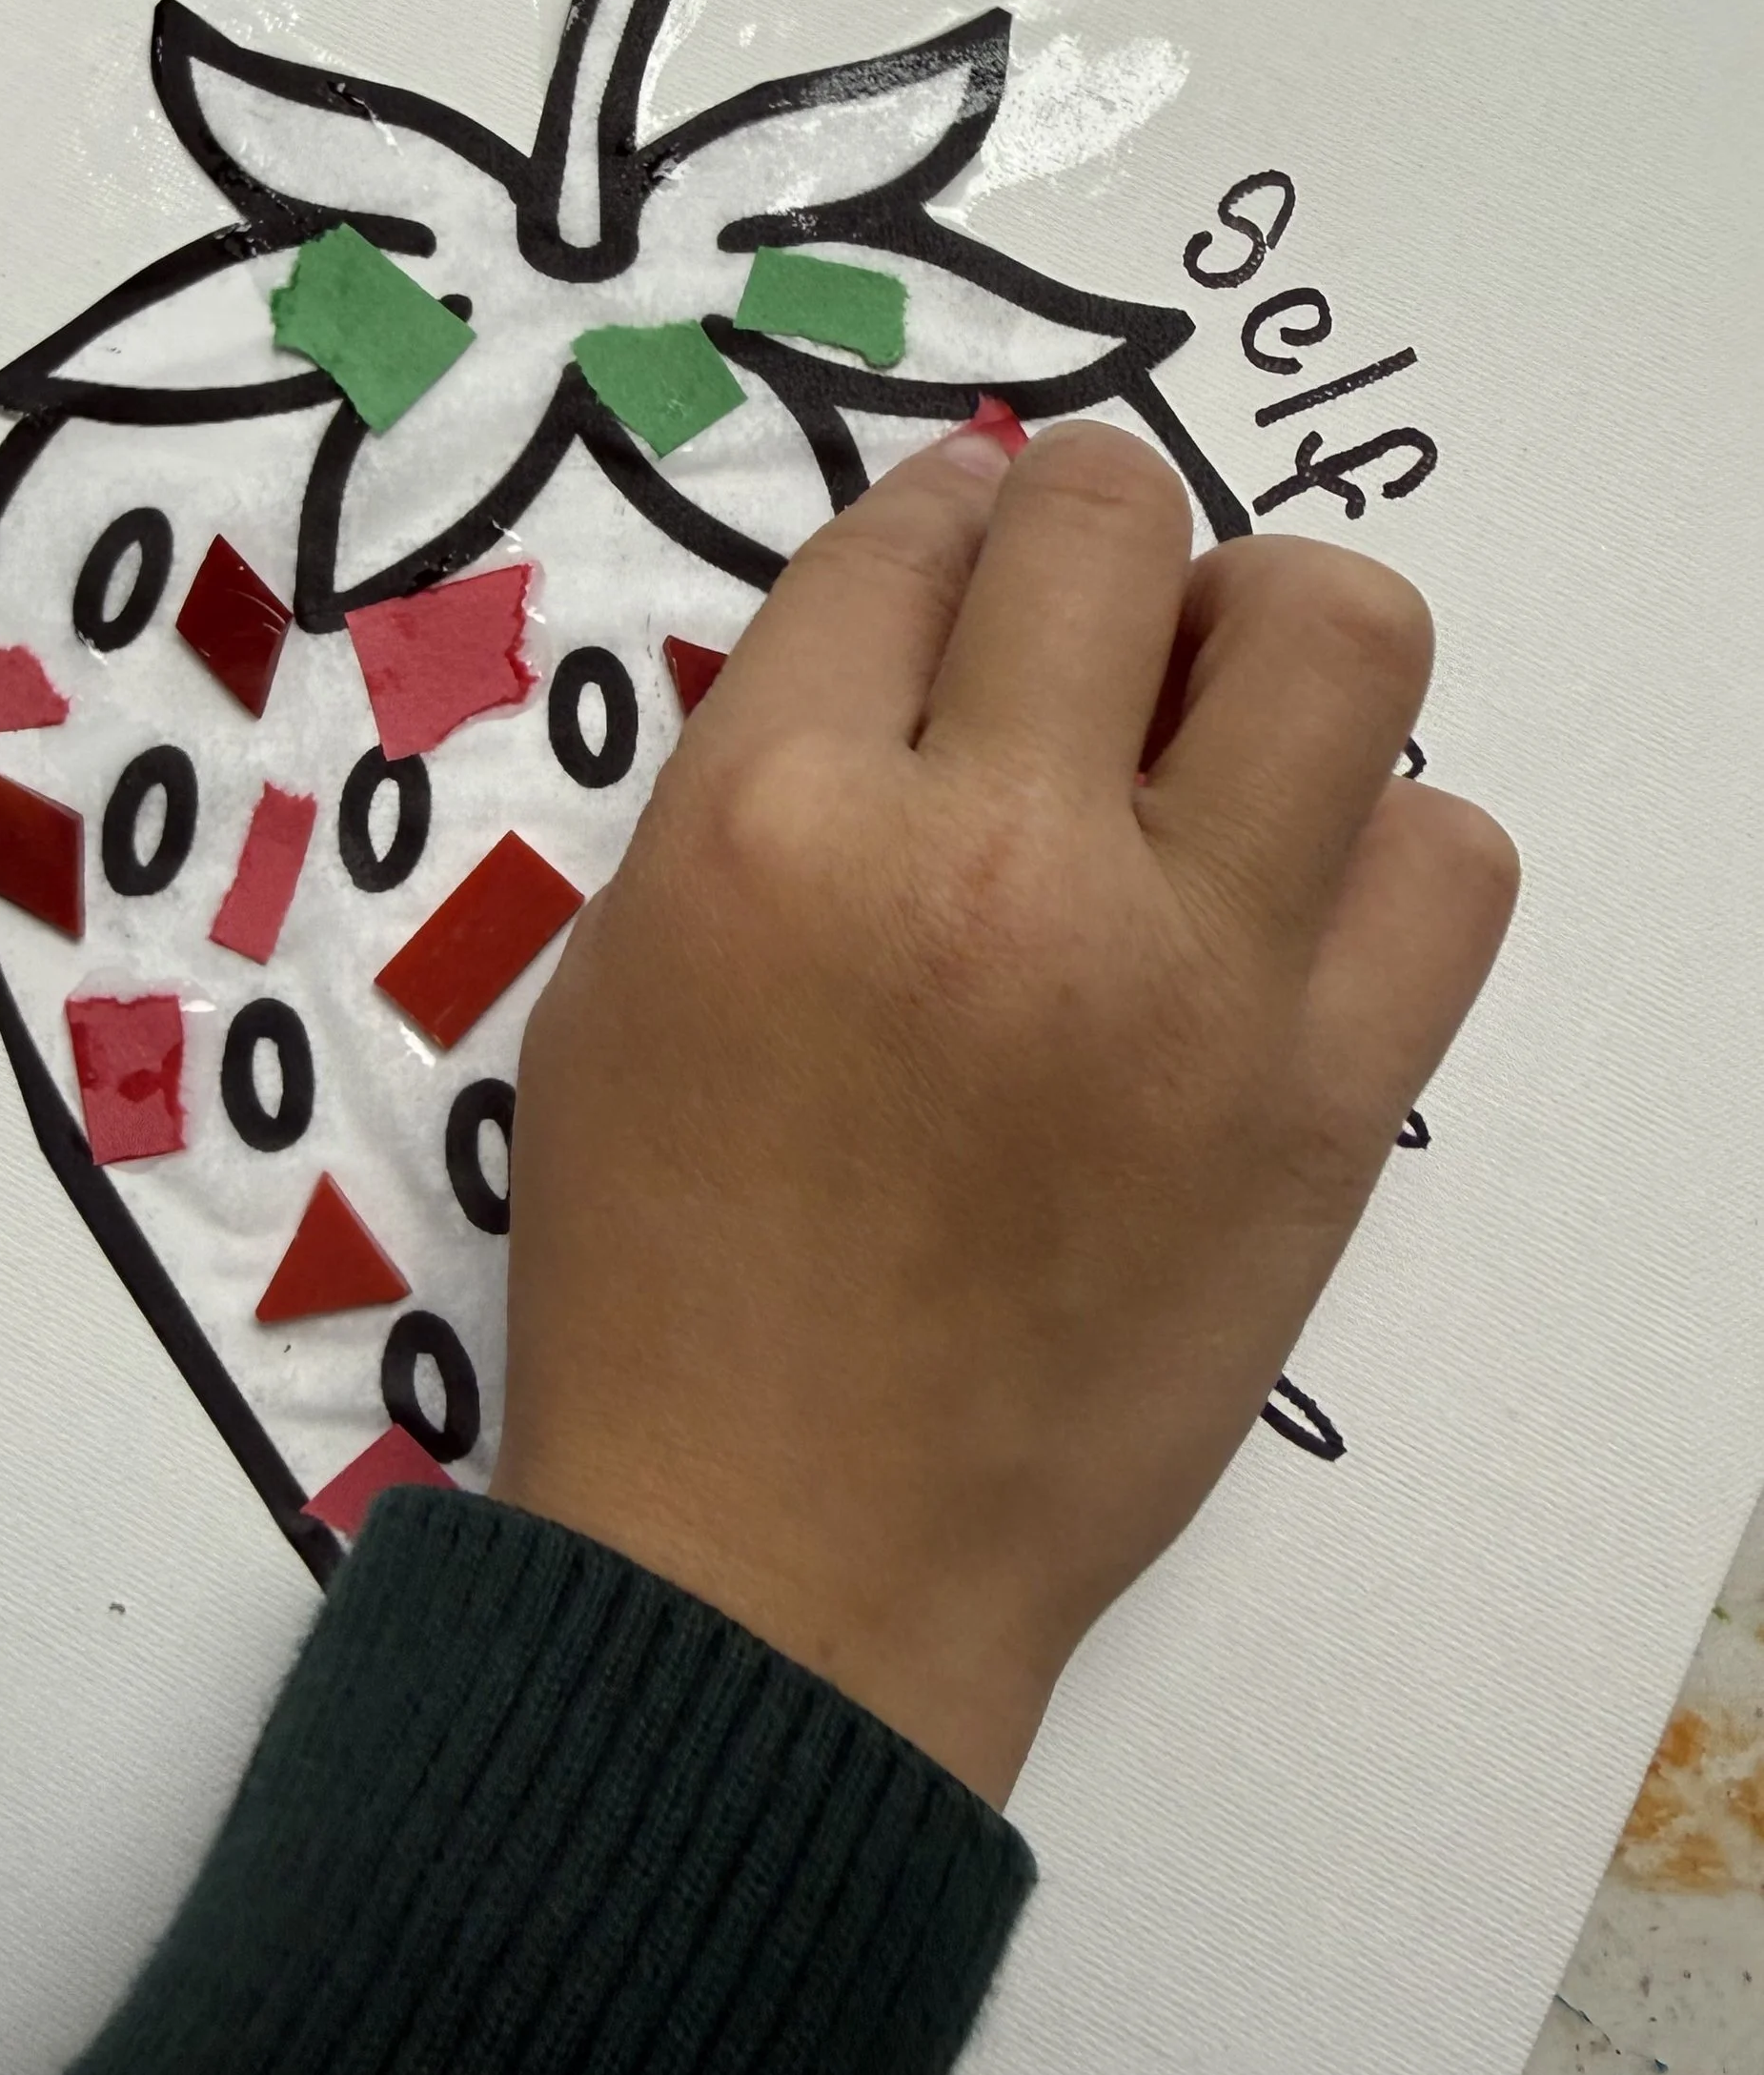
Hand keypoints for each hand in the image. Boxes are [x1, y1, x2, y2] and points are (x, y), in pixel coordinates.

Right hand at [493, 421, 1517, 1807]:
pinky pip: (1451, 860)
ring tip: (1209, 732)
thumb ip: (761, 783)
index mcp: (776, 821)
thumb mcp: (623, 979)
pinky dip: (1382, 845)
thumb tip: (921, 639)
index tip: (957, 556)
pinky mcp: (1323, 1099)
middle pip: (1110, 519)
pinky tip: (1285, 904)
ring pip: (1337, 635)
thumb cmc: (664, 1273)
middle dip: (1087, 526)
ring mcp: (1183, 974)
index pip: (908, 533)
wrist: (785, 1556)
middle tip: (1078, 625)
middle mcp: (989, 855)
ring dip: (1266, 637)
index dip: (938, 518)